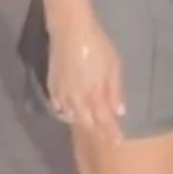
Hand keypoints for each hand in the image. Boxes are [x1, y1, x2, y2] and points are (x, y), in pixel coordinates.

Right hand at [47, 17, 124, 141]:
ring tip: (91, 129)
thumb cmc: (98, 46)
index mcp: (93, 95)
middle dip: (99, 132)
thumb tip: (120, 113)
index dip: (111, 132)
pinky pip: (59, 107)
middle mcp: (76, 99)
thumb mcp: (114, 65)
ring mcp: (62, 94)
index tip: (119, 142)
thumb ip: (115, 90)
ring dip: (83, 124)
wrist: (71, 31)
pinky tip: (70, 114)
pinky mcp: (52, 86)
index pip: (104, 121)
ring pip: (73, 116)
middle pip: (88, 122)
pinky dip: (66, 113)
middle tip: (107, 139)